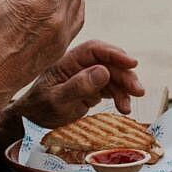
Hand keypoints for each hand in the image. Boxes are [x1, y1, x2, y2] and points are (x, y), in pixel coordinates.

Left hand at [0, 40, 144, 146]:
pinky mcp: (92, 89)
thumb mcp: (56, 100)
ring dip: (125, 90)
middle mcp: (80, 66)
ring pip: (114, 77)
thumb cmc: (39, 109)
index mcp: (68, 62)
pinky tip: (123, 108)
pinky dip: (120, 97)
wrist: (32, 121)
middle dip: (126, 75)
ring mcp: (87, 77)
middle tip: (138, 91)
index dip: (115, 54)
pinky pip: (112, 89)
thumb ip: (79, 86)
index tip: (132, 63)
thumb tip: (104, 71)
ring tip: (127, 107)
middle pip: (109, 63)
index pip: (95, 50)